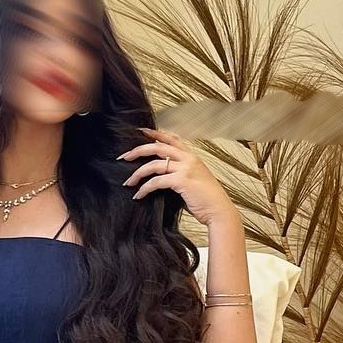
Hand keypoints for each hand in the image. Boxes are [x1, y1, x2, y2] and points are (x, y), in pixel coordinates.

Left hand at [118, 126, 236, 228]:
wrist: (219, 211)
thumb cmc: (206, 199)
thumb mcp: (193, 179)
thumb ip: (179, 172)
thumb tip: (160, 173)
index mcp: (191, 156)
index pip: (170, 138)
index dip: (154, 133)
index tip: (140, 131)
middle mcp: (189, 158)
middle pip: (158, 147)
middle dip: (138, 151)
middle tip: (124, 157)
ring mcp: (186, 168)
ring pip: (154, 165)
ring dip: (137, 173)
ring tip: (128, 182)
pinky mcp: (182, 181)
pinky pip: (156, 181)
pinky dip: (145, 188)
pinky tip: (138, 195)